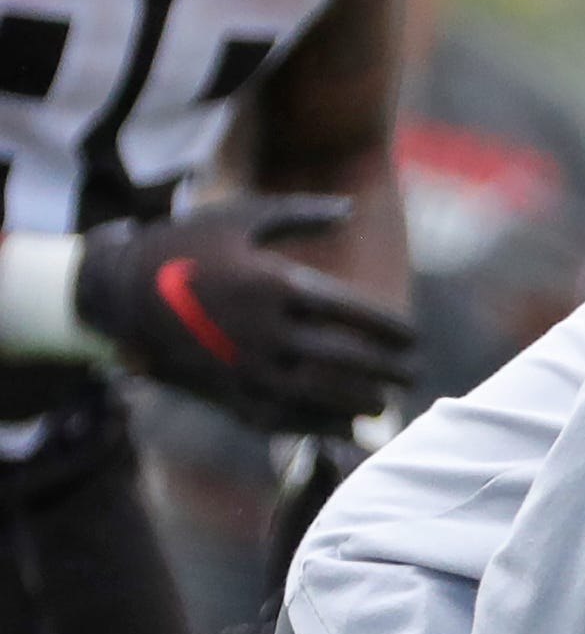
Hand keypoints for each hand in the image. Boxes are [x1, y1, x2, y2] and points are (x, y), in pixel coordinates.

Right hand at [75, 195, 414, 434]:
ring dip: (363, 402)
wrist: (120, 292)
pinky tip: (346, 424)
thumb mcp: (240, 217)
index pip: (355, 315)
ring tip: (384, 400)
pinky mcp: (232, 396)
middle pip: (350, 360)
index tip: (415, 339)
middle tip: (413, 373)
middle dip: (389, 370)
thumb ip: (301, 212)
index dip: (393, 331)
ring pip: (327, 397)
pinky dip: (324, 425)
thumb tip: (351, 209)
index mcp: (276, 286)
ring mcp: (251, 369)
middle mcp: (269, 332)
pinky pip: (291, 420)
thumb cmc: (187, 247)